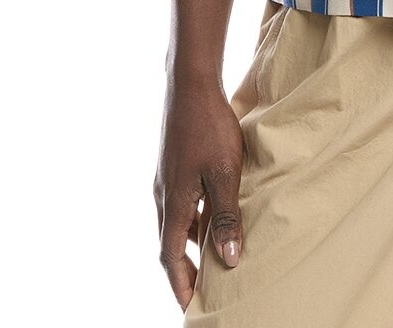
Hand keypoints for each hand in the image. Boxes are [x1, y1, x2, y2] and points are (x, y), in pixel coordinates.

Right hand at [153, 72, 246, 309]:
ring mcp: (167, 179)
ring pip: (177, 222)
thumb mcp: (225, 174)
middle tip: (204, 289)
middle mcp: (164, 196)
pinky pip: (182, 203)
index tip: (191, 308)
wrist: (191, 85)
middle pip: (171, 244)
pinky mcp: (174, 165)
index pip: (171, 258)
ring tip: (214, 256)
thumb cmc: (210, 128)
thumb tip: (228, 260)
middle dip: (185, 270)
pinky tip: (215, 213)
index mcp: (173, 204)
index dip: (181, 284)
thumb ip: (226, 216)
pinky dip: (194, 218)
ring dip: (191, 243)